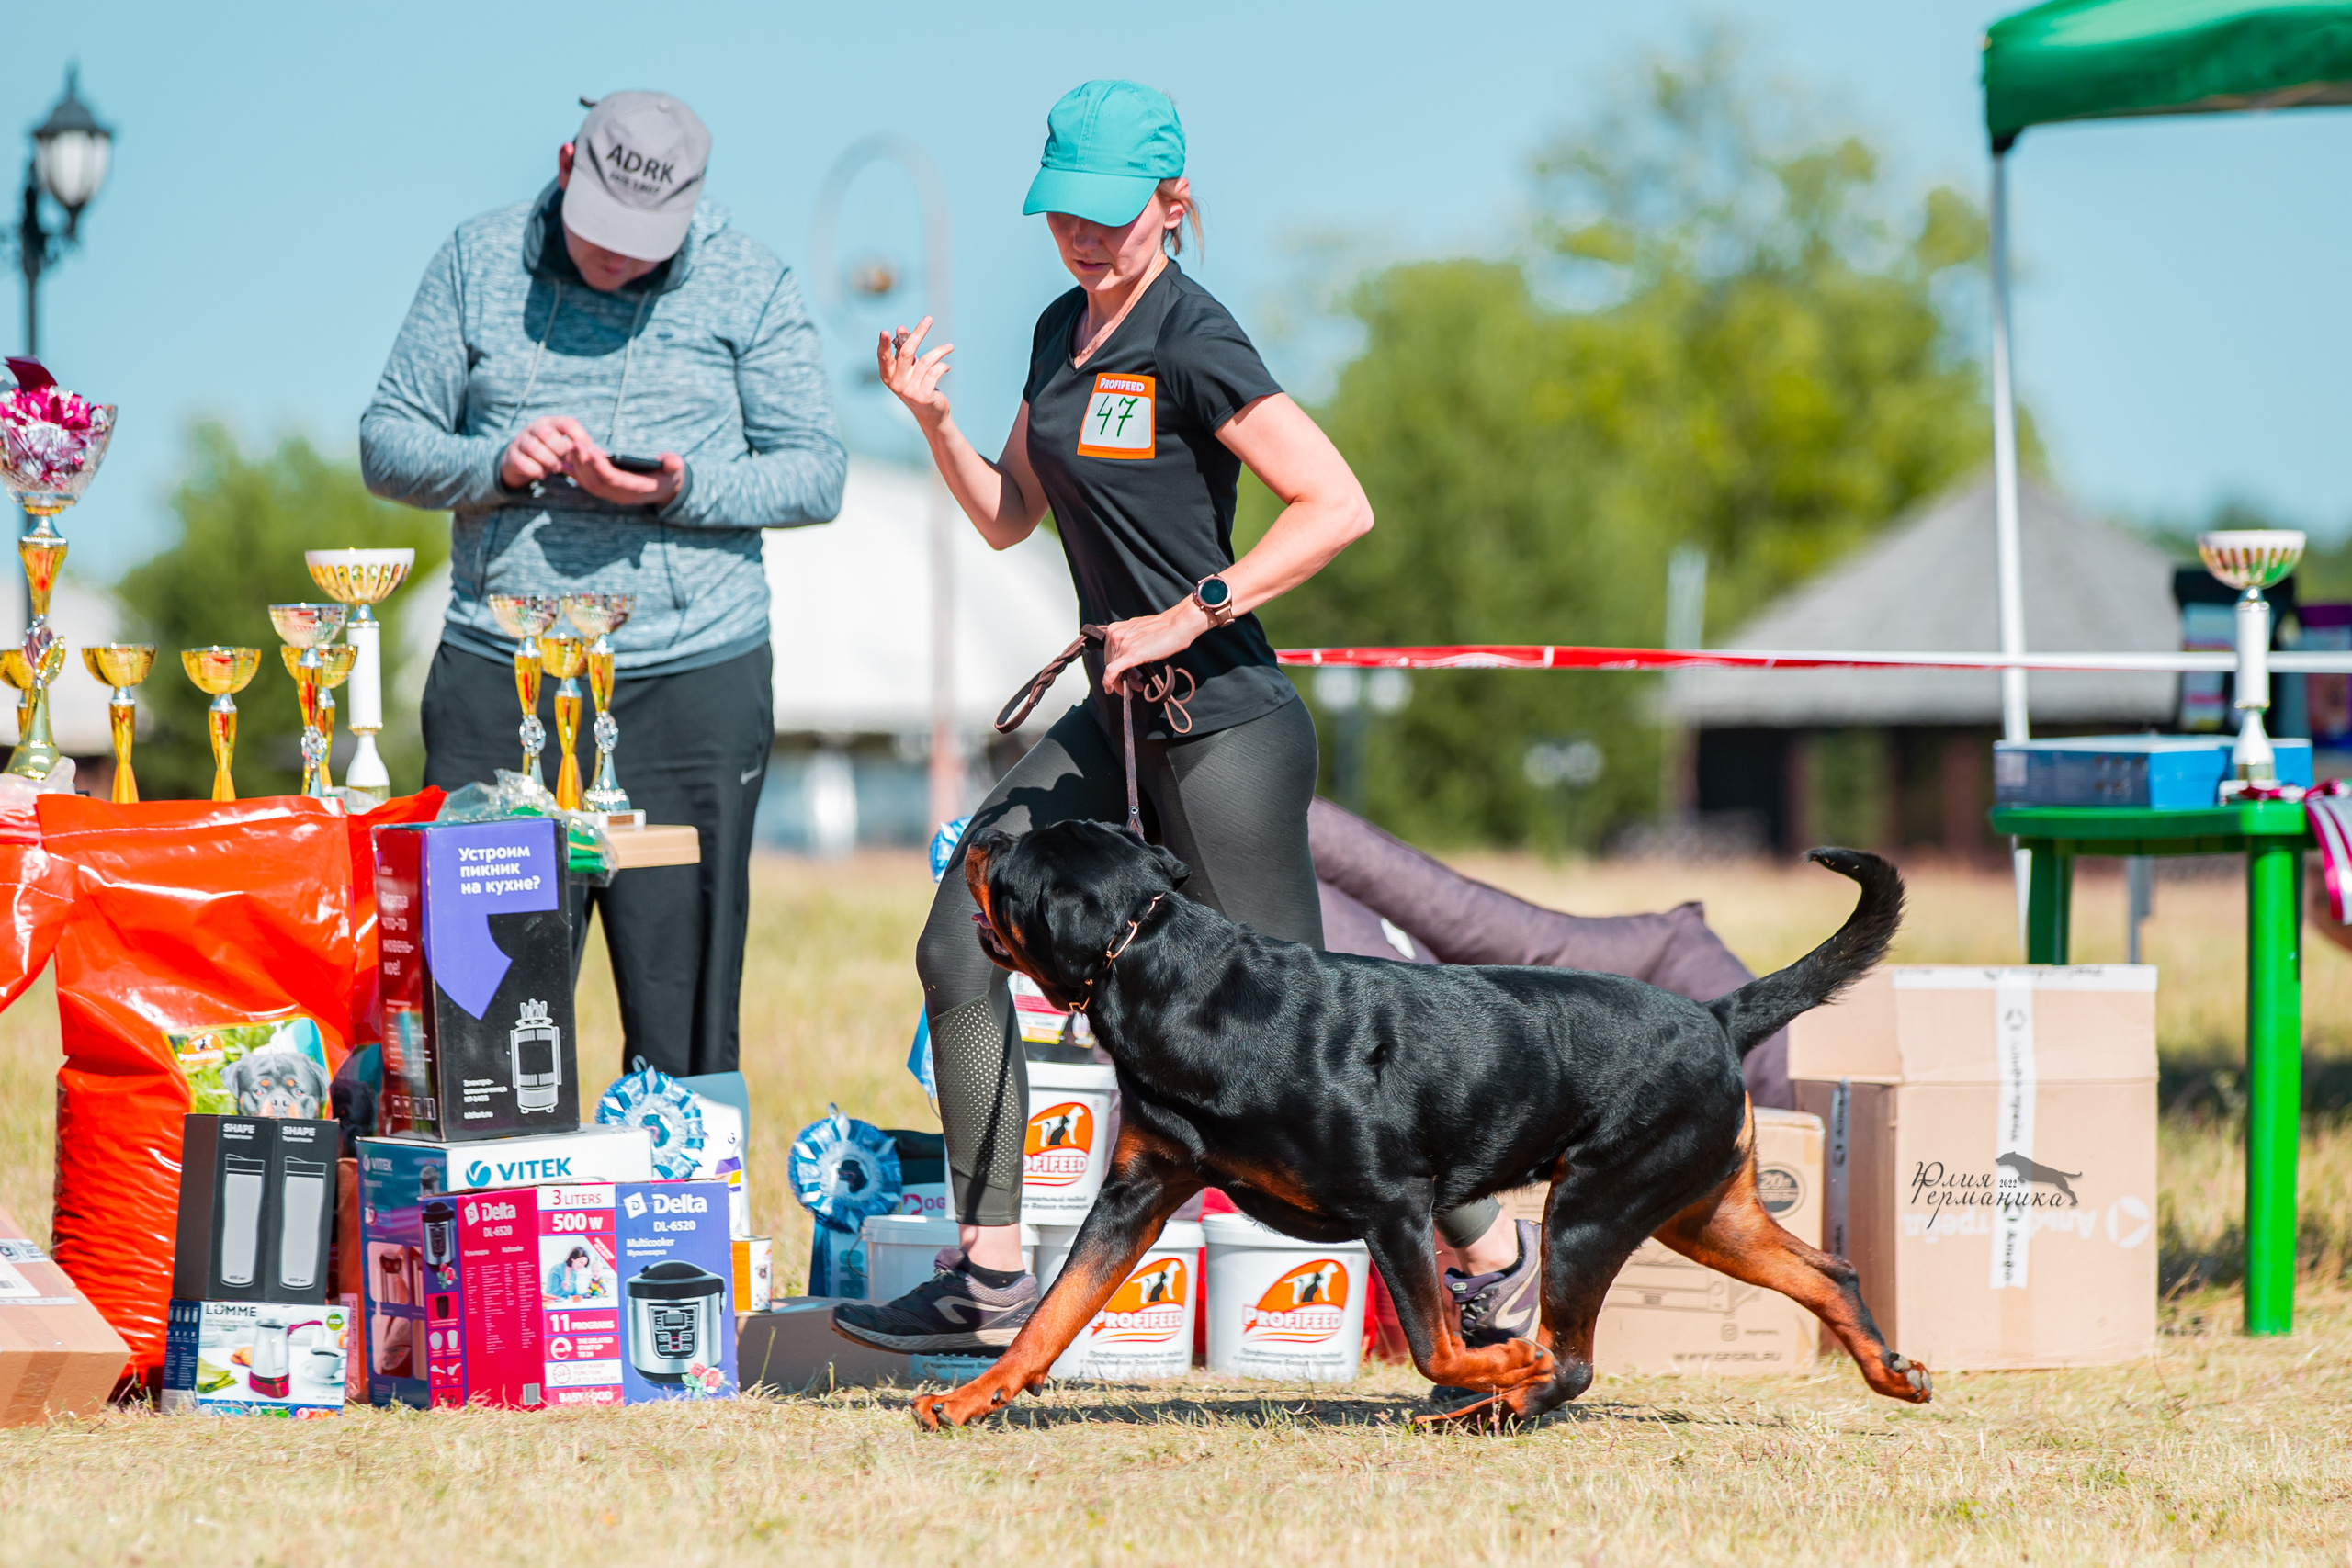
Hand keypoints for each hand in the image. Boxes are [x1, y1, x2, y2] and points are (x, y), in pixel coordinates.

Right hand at [500, 416, 591, 489]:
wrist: (520, 461)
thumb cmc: (551, 453)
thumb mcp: (566, 448)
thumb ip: (583, 450)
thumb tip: (603, 455)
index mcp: (553, 422)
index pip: (568, 423)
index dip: (580, 438)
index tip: (587, 453)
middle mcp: (535, 427)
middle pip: (548, 434)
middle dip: (560, 452)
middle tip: (564, 462)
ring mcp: (521, 440)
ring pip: (534, 447)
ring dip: (548, 462)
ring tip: (554, 468)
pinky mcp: (512, 455)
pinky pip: (522, 462)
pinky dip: (535, 471)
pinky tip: (541, 473)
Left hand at [564, 442, 684, 506]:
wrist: (665, 490)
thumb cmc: (669, 475)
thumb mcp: (675, 469)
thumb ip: (674, 465)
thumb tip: (673, 462)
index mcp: (638, 489)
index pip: (614, 480)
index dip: (600, 466)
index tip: (589, 450)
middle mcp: (622, 496)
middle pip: (596, 482)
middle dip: (583, 463)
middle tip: (574, 444)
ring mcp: (612, 495)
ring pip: (589, 483)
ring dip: (577, 466)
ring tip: (570, 446)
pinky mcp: (606, 491)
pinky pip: (587, 484)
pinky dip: (575, 473)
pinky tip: (564, 461)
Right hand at [877, 316, 953, 433]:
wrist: (930, 413)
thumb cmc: (918, 385)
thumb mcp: (909, 368)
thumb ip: (903, 349)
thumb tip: (901, 327)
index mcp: (888, 375)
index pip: (884, 357)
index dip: (884, 344)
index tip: (885, 331)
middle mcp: (896, 383)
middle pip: (907, 352)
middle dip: (918, 333)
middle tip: (929, 319)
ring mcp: (909, 391)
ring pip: (926, 361)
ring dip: (940, 351)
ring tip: (950, 347)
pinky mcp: (923, 396)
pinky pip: (935, 372)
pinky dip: (943, 366)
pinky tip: (947, 367)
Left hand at [1100, 601, 1211, 693]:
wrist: (1177, 625)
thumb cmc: (1164, 630)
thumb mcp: (1139, 634)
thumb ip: (1129, 643)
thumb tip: (1126, 658)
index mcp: (1115, 629)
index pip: (1108, 655)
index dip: (1115, 669)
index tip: (1123, 677)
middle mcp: (1115, 635)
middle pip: (1110, 663)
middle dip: (1120, 678)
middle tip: (1134, 686)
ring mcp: (1122, 644)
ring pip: (1112, 670)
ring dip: (1123, 682)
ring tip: (1137, 687)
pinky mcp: (1130, 654)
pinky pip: (1112, 672)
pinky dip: (1109, 683)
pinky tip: (1111, 690)